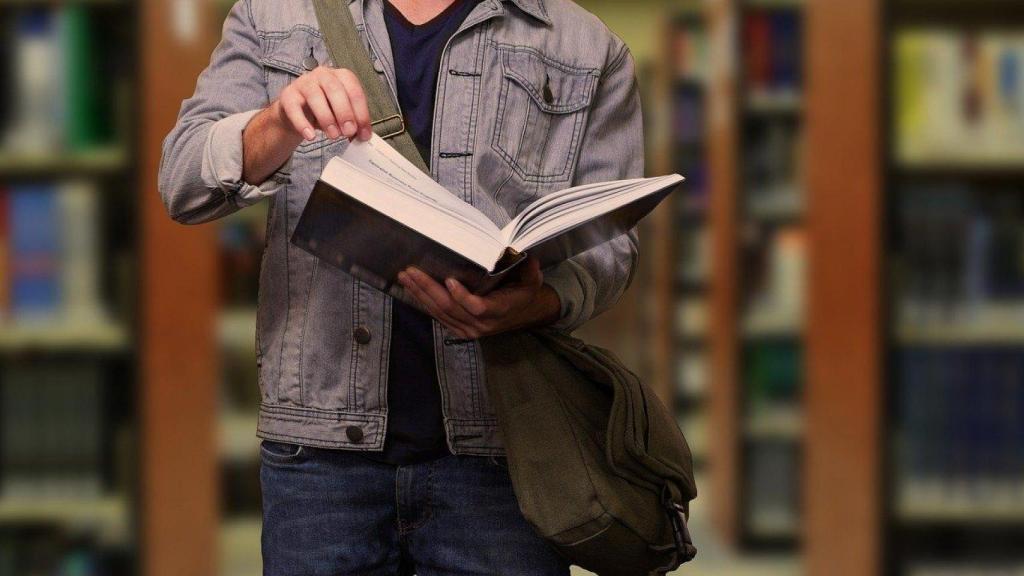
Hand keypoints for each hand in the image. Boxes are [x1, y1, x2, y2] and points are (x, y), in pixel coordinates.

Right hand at [243, 67, 373, 183]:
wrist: (296, 113)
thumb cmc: (324, 110)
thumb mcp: (342, 116)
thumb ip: (353, 123)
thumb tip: (363, 136)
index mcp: (341, 77)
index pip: (354, 91)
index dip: (361, 113)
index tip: (364, 133)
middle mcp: (323, 75)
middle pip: (335, 89)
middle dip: (344, 112)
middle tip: (349, 132)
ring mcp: (304, 82)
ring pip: (315, 96)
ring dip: (326, 118)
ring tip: (333, 136)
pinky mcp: (288, 95)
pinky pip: (294, 107)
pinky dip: (302, 123)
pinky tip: (310, 136)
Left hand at [398, 258, 561, 339]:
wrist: (525, 314)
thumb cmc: (525, 293)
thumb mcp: (532, 280)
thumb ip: (529, 269)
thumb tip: (527, 255)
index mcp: (500, 311)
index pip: (477, 307)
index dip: (462, 296)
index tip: (449, 279)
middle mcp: (482, 324)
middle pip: (450, 308)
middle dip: (428, 288)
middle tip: (411, 272)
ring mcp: (469, 329)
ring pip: (440, 313)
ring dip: (420, 294)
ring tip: (405, 277)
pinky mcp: (460, 330)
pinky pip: (438, 317)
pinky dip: (424, 302)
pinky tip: (412, 289)